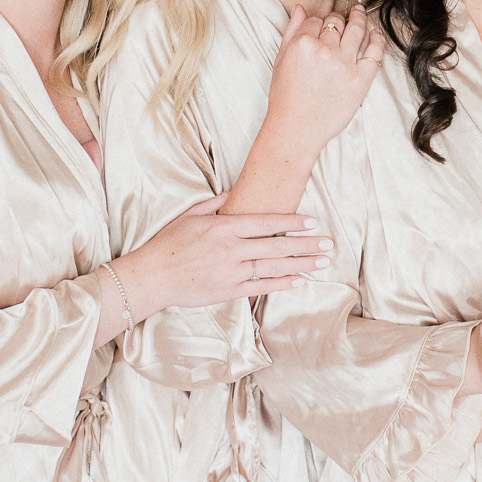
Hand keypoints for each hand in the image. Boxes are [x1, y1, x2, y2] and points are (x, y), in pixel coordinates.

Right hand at [114, 194, 331, 312]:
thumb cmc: (169, 244)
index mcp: (224, 227)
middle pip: (277, 245)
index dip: (292, 221)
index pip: (266, 222)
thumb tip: (234, 191)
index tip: (311, 222)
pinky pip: (261, 286)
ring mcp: (231, 271)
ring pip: (274, 267)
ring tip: (322, 261)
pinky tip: (299, 280)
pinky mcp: (228, 291)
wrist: (152, 277)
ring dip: (302, 264)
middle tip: (328, 243)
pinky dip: (281, 283)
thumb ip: (216, 203)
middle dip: (306, 244)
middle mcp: (231, 248)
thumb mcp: (191, 215)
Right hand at [263, 5, 386, 156]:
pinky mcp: (360, 79)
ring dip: (359, 18)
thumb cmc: (286, 98)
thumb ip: (291, 31)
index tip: (321, 27)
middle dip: (337, 19)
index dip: (318, 22)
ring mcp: (344, 64)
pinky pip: (374, 52)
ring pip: (356, 30)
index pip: (315, 20)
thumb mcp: (281, 60)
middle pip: (336, 22)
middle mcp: (324, 51)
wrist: (296, 129)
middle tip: (341, 19)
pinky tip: (376, 32)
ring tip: (360, 12)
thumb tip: (300, 8)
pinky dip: (377, 39)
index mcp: (302, 44)